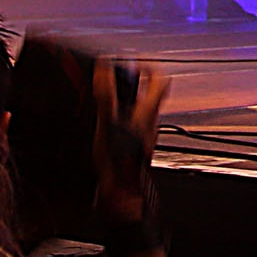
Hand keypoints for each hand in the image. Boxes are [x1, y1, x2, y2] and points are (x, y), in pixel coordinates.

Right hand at [93, 59, 167, 243]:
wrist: (121, 199)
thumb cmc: (119, 165)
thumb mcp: (108, 125)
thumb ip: (106, 97)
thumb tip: (104, 69)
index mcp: (146, 114)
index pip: (159, 82)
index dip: (148, 66)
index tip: (132, 58)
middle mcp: (148, 124)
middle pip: (149, 94)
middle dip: (133, 81)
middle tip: (115, 73)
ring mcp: (140, 137)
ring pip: (137, 110)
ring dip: (122, 99)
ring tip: (100, 92)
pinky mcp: (130, 149)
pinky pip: (125, 126)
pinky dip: (113, 117)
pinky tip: (97, 119)